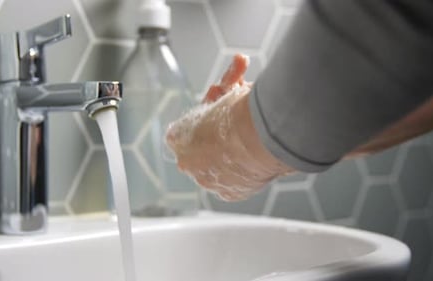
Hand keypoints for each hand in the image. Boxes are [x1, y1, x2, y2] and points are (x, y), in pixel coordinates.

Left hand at [166, 54, 293, 200]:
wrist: (256, 139)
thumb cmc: (238, 113)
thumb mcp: (228, 89)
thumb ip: (229, 81)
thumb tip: (240, 60)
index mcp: (176, 137)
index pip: (193, 121)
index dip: (214, 107)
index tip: (229, 97)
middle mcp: (186, 162)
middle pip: (206, 141)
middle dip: (224, 126)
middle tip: (244, 110)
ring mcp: (207, 180)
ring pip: (221, 161)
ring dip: (235, 147)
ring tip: (253, 133)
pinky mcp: (228, 193)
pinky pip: (234, 179)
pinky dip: (244, 169)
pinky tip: (254, 154)